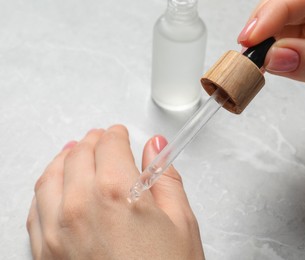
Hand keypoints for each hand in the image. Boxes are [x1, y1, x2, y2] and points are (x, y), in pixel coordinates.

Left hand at [27, 125, 203, 259]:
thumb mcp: (182, 223)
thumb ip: (166, 178)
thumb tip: (155, 147)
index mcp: (119, 194)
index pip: (110, 145)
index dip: (116, 135)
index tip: (119, 133)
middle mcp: (81, 207)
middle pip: (80, 154)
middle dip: (93, 141)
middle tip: (102, 139)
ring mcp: (57, 231)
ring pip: (51, 176)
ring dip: (65, 158)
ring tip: (75, 152)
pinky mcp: (45, 253)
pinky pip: (36, 207)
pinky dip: (46, 187)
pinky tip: (56, 184)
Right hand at [238, 0, 304, 132]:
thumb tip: (275, 57)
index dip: (277, 11)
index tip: (252, 37)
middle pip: (293, 1)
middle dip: (265, 22)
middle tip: (247, 51)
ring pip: (285, 18)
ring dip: (264, 38)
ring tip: (252, 61)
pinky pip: (287, 37)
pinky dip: (271, 50)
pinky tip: (265, 62)